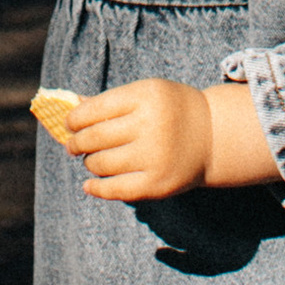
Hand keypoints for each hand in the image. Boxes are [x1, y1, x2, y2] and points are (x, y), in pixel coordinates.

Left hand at [65, 80, 277, 200]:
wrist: (215, 136)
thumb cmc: (172, 111)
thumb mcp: (146, 94)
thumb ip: (109, 102)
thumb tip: (69, 108)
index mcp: (146, 96)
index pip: (93, 110)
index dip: (73, 119)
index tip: (69, 124)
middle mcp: (151, 125)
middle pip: (93, 138)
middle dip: (76, 143)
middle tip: (73, 145)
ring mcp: (155, 157)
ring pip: (101, 164)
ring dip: (89, 162)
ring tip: (92, 159)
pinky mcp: (157, 184)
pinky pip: (115, 190)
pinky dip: (96, 188)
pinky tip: (89, 184)